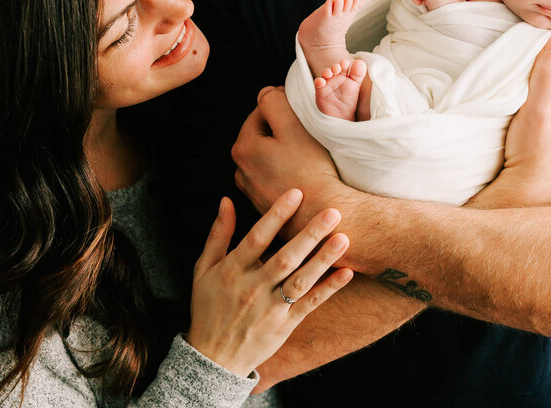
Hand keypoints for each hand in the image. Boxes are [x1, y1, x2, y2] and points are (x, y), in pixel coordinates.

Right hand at [187, 189, 353, 376]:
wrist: (213, 358)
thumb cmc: (208, 307)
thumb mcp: (204, 270)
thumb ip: (218, 234)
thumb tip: (226, 200)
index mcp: (232, 271)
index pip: (257, 238)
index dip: (276, 214)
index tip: (296, 193)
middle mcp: (252, 288)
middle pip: (284, 257)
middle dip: (309, 234)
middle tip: (332, 212)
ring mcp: (270, 308)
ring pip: (300, 281)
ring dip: (323, 259)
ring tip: (344, 238)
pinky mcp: (285, 325)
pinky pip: (310, 304)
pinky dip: (329, 289)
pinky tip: (346, 272)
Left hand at [233, 86, 344, 231]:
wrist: (323, 212)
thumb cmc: (311, 169)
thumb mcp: (293, 126)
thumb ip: (274, 102)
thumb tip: (266, 93)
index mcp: (242, 148)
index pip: (260, 112)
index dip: (282, 107)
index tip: (302, 114)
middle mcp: (240, 171)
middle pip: (262, 135)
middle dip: (281, 130)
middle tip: (306, 133)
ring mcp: (252, 190)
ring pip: (268, 156)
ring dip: (283, 151)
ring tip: (306, 155)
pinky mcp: (265, 204)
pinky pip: (274, 177)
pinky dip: (286, 171)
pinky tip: (303, 173)